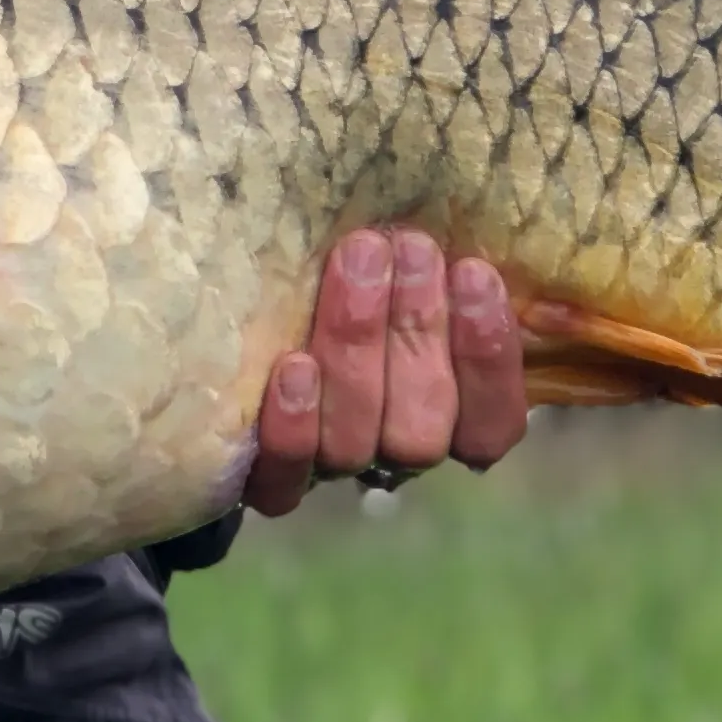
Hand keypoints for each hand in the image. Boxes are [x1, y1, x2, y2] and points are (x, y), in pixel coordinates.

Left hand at [242, 227, 527, 515]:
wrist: (229, 331)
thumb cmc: (346, 276)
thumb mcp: (401, 268)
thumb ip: (442, 266)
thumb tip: (478, 241)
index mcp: (445, 417)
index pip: (491, 423)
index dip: (490, 357)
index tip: (473, 272)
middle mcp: (389, 450)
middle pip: (420, 431)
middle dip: (419, 331)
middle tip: (410, 246)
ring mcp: (327, 469)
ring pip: (353, 443)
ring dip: (357, 349)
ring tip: (356, 261)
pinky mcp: (265, 481)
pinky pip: (283, 481)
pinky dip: (294, 427)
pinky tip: (294, 366)